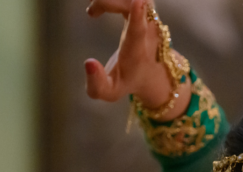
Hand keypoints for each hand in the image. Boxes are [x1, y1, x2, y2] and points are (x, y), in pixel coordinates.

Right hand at [84, 0, 190, 117]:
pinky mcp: (146, 6)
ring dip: (109, 0)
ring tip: (92, 11)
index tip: (138, 0)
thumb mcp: (110, 92)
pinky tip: (98, 7)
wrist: (155, 71)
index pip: (139, 30)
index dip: (137, 15)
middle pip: (132, 4)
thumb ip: (96, 85)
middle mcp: (147, 30)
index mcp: (137, 51)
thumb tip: (88, 63)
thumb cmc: (128, 81)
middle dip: (108, 2)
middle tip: (90, 12)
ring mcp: (149, 16)